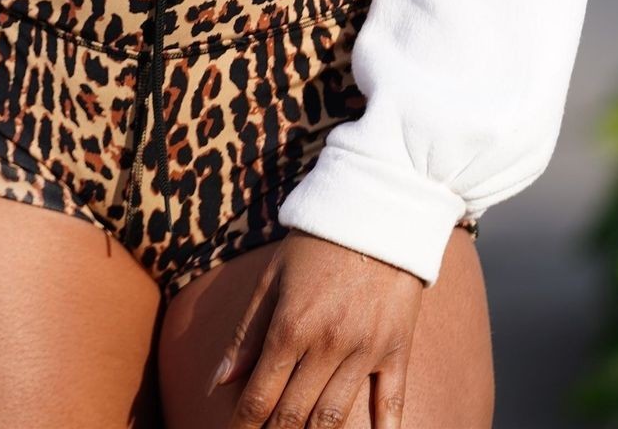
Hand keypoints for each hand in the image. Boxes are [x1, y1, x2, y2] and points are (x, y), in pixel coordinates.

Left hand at [207, 230, 424, 425]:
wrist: (377, 210)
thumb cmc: (317, 242)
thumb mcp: (273, 276)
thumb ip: (247, 331)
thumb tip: (220, 380)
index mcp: (292, 324)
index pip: (261, 393)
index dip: (244, 424)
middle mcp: (328, 344)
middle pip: (295, 413)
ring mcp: (365, 350)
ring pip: (335, 417)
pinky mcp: (397, 350)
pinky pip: (392, 404)